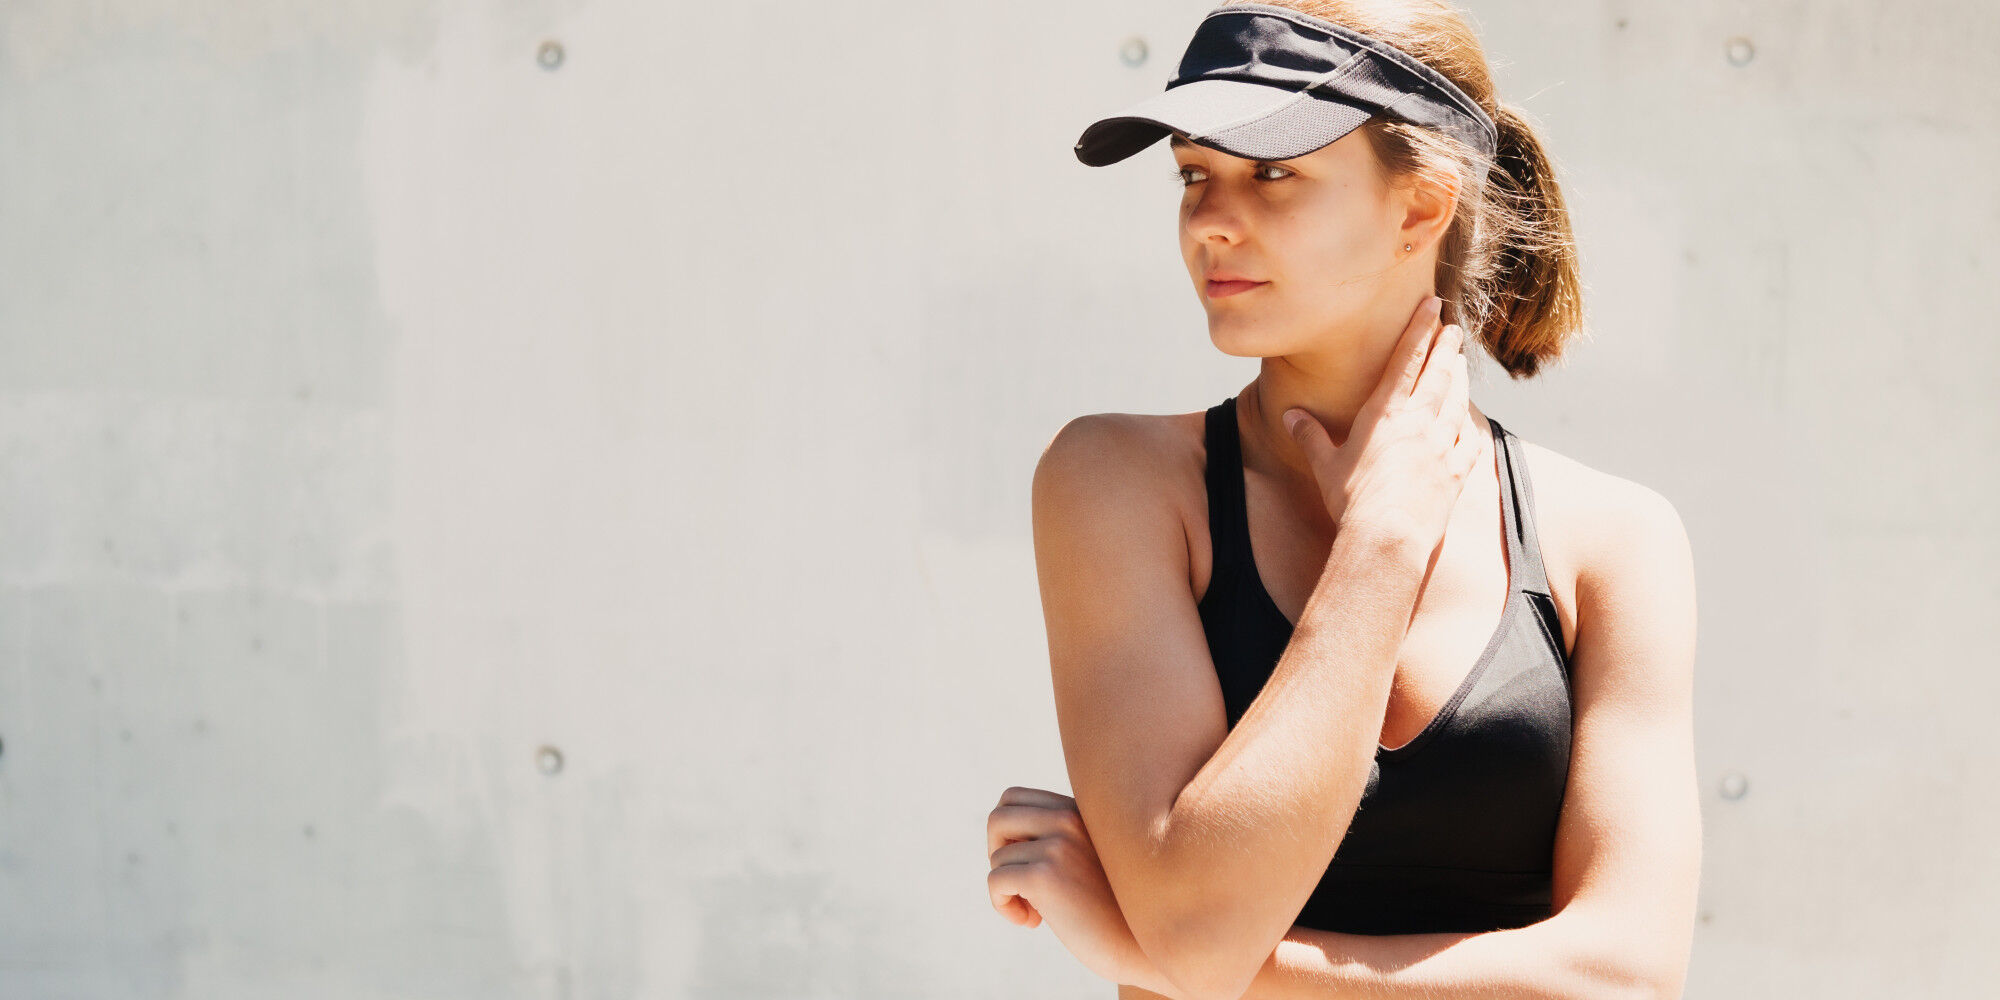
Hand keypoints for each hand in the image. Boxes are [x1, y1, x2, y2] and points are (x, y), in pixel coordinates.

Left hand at [986, 786, 1165, 990]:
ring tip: (1035, 912)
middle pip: (998, 818)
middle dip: (997, 853)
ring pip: (996, 857)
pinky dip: (1002, 905)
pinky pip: (995, 881)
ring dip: (1005, 890)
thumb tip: (1002, 842)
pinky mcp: (1046, 875)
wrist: (1145, 946)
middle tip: (1018, 884)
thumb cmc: (1117, 910)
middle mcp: (1068, 819)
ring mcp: (1058, 844)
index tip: (1026, 865)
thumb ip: (1057, 839)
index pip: (1013, 798)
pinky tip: (1032, 922)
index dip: (1007, 834)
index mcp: (1078, 810)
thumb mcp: (1089, 860)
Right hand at [1282, 294, 1481, 549]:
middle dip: (1446, 346)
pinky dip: (1471, 426)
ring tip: (1462, 362)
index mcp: (1385, 414)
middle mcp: (1419, 422)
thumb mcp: (1324, 465)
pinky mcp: (1457, 473)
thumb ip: (1310, 435)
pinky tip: (1472, 421)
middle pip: (1438, 373)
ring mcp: (1443, 446)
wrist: (1388, 539)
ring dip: (1460, 378)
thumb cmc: (1351, 501)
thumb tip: (1290, 415)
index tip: (1431, 306)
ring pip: (1457, 401)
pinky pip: (1470, 441)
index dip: (1419, 329)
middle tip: (1453, 327)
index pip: (1406, 360)